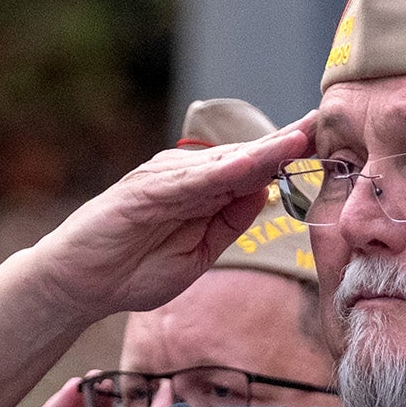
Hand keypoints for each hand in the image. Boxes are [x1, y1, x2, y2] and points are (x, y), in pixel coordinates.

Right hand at [19, 115, 317, 320]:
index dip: (286, 155)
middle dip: (284, 141)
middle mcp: (185, 175)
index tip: (325, 143)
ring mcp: (164, 178)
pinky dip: (220, 171)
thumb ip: (229, 222)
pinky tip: (248, 165)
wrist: (80, 284)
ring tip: (299, 137)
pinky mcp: (143, 190)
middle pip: (244, 155)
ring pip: (223, 161)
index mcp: (202, 190)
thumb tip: (265, 191)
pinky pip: (189, 180)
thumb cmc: (135, 270)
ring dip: (261, 150)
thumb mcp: (198, 253)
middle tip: (324, 122)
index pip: (251, 168)